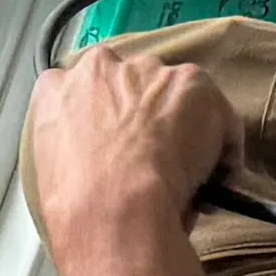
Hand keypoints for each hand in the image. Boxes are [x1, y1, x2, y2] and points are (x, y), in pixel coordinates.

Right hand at [24, 43, 240, 251]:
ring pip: (174, 97)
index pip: (81, 90)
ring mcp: (148, 71)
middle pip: (132, 84)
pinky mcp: (192, 83)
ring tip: (189, 176)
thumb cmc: (75, 207)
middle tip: (155, 160)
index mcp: (55, 90)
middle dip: (145, 116)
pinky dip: (223, 148)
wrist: (112, 208)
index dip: (105, 119)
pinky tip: (216, 182)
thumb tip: (102, 166)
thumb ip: (72, 150)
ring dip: (183, 128)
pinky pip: (218, 116)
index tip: (117, 145)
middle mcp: (100, 67)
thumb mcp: (52, 174)